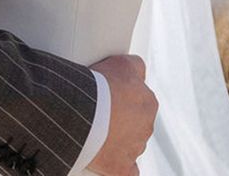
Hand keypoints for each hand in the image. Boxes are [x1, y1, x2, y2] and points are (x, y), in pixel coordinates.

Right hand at [86, 55, 156, 175]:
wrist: (79, 112)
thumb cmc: (97, 86)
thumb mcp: (120, 62)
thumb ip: (134, 65)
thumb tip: (139, 68)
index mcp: (148, 102)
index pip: (138, 96)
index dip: (121, 93)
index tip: (107, 92)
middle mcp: (146, 126)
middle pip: (134, 120)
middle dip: (119, 116)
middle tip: (97, 108)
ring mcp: (135, 149)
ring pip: (129, 143)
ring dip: (115, 137)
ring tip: (93, 127)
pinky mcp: (122, 168)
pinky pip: (126, 169)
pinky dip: (118, 164)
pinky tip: (105, 155)